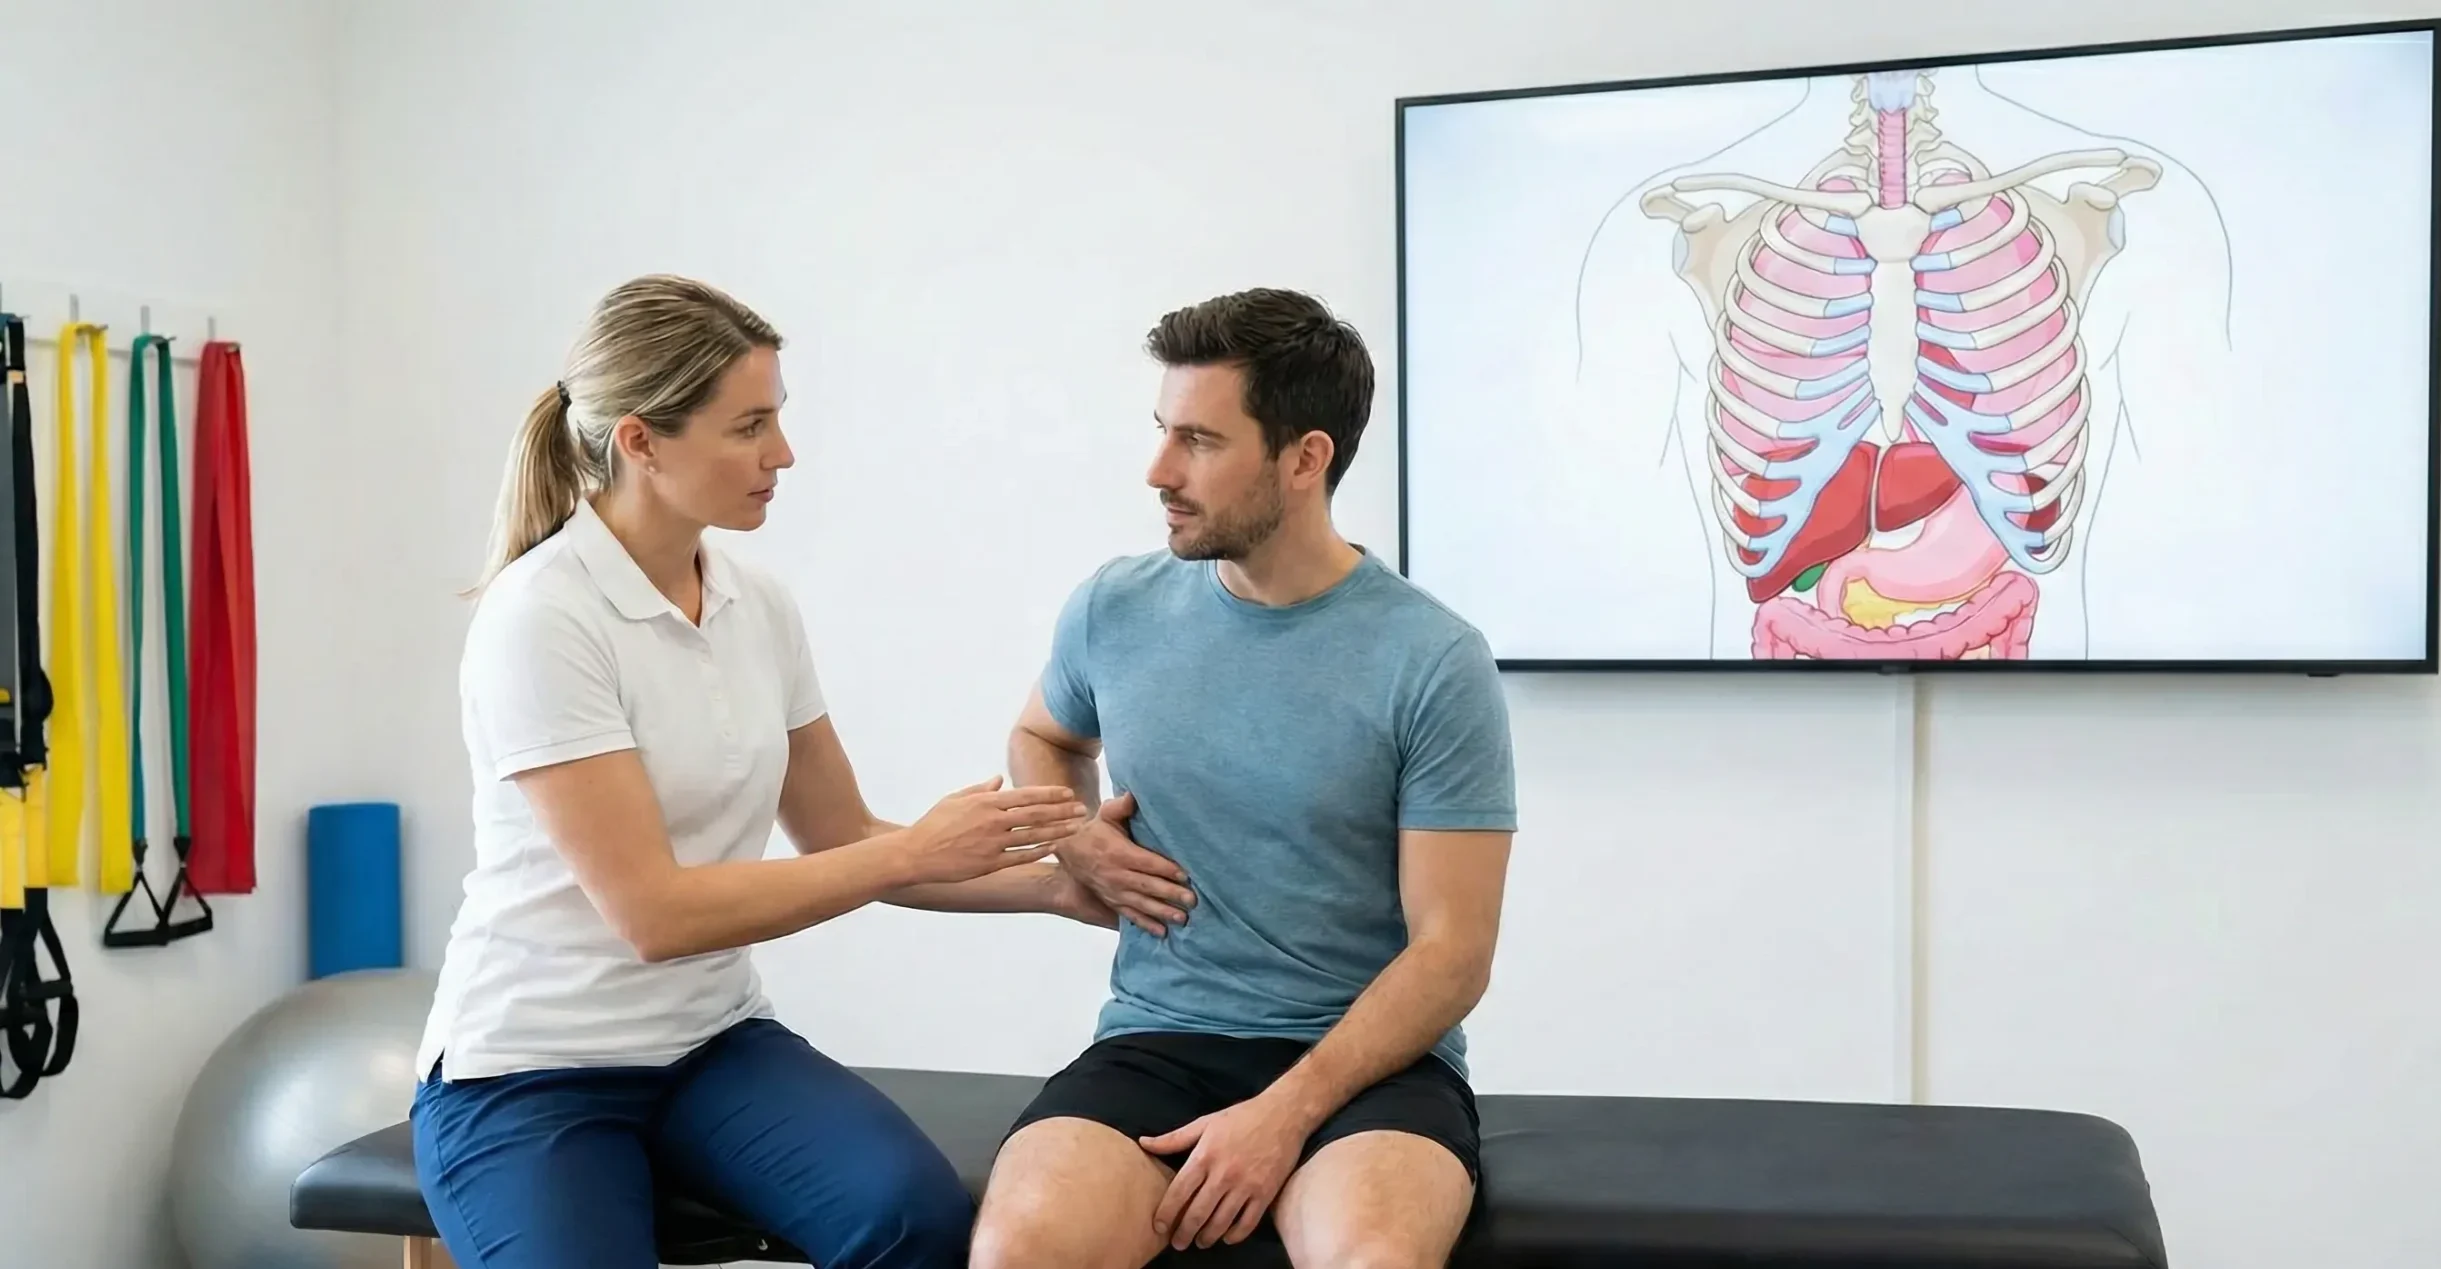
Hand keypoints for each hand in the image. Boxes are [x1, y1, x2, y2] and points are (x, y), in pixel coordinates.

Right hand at [903, 778, 1086, 883]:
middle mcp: (993, 821)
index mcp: (986, 802)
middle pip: (1037, 814)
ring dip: (1059, 831)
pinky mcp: (991, 863)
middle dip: (1063, 811)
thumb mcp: (956, 799)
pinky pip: (1022, 856)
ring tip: (1077, 828)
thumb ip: (981, 789)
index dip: (1050, 794)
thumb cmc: (934, 824)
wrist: (916, 853)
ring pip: (1034, 835)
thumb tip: (998, 780)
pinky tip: (1055, 847)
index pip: (1026, 795)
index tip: (1068, 793)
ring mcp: (993, 843)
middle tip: (1083, 809)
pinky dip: (1040, 851)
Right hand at [1056, 792, 1194, 935]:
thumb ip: (1120, 806)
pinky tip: (1162, 933)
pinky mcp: (1112, 901)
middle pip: (1148, 886)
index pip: (1147, 862)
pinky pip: (1130, 915)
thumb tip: (1134, 795)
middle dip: (1171, 894)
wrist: (1070, 851)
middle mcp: (1117, 875)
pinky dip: (1146, 924)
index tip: (1185, 875)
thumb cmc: (1095, 830)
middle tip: (1192, 901)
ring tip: (1182, 919)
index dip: (1167, 869)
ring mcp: (1114, 891)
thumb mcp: (1105, 815)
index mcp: (1119, 853)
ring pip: (1141, 904)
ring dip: (1162, 912)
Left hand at [1140, 1092, 1315, 1249]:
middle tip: (1177, 1243)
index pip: (1179, 1192)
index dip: (1167, 1213)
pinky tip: (1226, 1237)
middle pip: (1198, 1213)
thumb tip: (1144, 1142)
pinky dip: (1234, 1235)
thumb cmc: (1241, 1117)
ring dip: (1207, 1237)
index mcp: (1205, 1156)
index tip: (1159, 1227)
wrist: (1283, 1114)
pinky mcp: (1266, 1194)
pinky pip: (1247, 1223)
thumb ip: (1174, 1138)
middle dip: (1184, 1233)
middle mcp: (1224, 1174)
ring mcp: (1246, 1186)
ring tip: (1199, 1242)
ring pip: (1221, 1222)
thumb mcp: (1205, 1123)